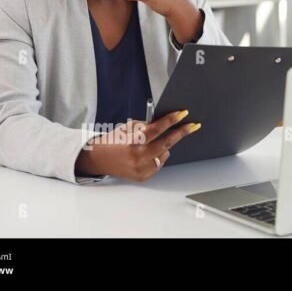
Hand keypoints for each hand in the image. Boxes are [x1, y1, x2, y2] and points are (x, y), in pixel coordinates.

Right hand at [75, 111, 201, 181]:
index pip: (156, 129)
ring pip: (164, 154)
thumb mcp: (127, 128)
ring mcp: (140, 169)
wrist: (99, 159)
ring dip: (164, 146)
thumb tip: (165, 123)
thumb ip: (145, 126)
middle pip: (166, 143)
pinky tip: (149, 153)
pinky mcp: (143, 177)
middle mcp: (137, 157)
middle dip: (180, 133)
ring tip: (153, 143)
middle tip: (192, 125)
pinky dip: (158, 157)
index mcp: (132, 142)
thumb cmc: (112, 141)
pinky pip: (159, 164)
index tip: (182, 114)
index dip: (170, 121)